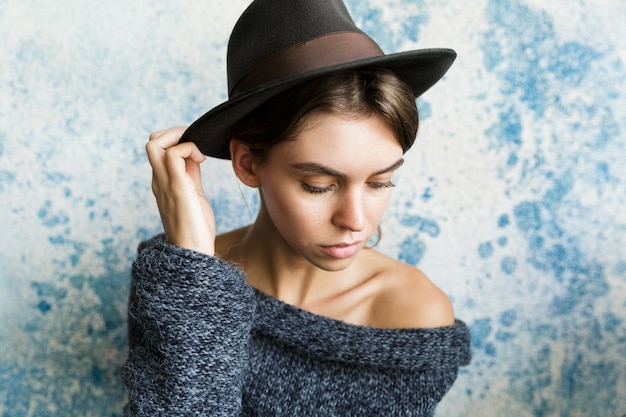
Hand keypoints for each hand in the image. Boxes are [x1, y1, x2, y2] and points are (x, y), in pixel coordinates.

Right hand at [146, 127, 215, 255]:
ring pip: (154, 143)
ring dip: (179, 138)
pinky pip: (173, 155)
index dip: (176, 141)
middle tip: (196, 144)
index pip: (159, 150)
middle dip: (174, 133)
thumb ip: (191, 175)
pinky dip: (188, 149)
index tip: (197, 151)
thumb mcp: (194, 195)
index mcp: (162, 182)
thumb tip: (195, 158)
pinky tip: (201, 160)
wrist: (193, 252)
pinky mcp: (177, 187)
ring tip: (198, 153)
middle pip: (151, 142)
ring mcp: (165, 183)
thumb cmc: (195, 228)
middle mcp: (159, 180)